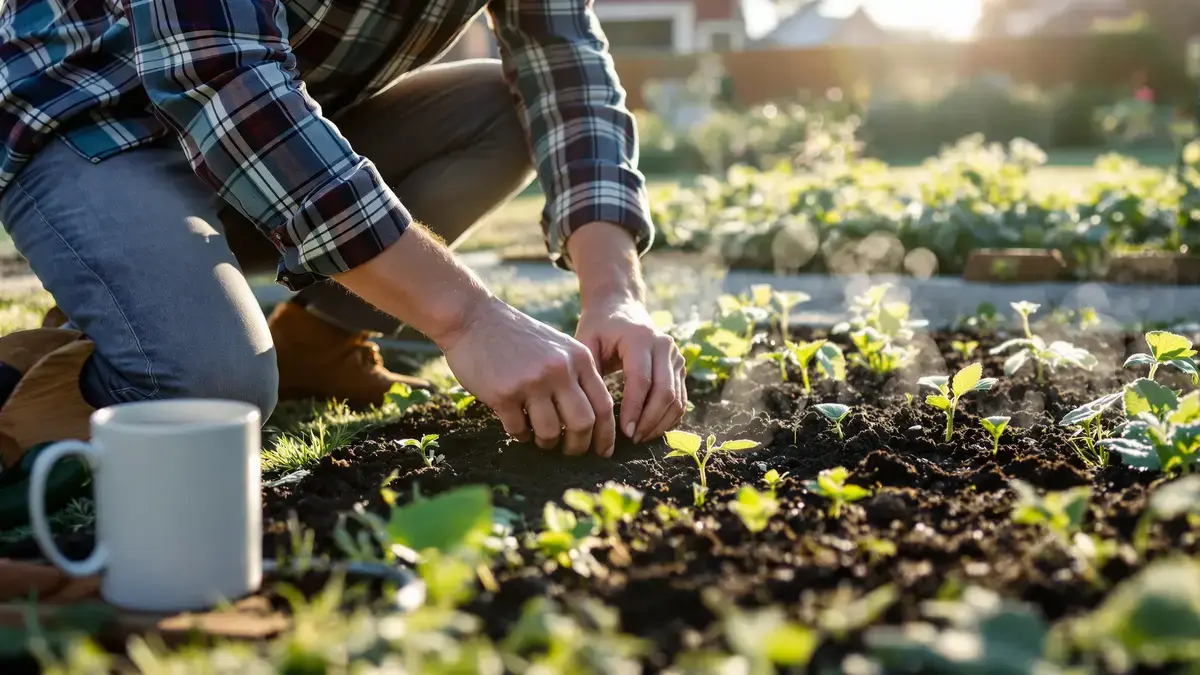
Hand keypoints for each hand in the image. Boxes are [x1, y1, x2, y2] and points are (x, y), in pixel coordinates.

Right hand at [438, 297, 615, 456]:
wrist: (473, 319)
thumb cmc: (517, 337)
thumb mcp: (557, 347)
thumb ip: (576, 375)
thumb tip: (591, 421)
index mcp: (579, 358)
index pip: (604, 405)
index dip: (606, 435)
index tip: (603, 452)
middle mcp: (559, 369)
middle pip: (583, 423)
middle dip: (578, 447)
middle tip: (569, 452)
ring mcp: (532, 382)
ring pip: (550, 432)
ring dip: (546, 443)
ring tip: (540, 439)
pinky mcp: (504, 394)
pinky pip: (519, 430)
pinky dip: (520, 435)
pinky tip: (518, 428)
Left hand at [574, 296, 686, 443]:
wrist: (620, 307)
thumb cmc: (598, 327)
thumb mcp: (587, 343)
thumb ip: (590, 372)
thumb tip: (592, 411)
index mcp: (640, 337)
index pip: (642, 380)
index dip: (634, 408)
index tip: (623, 432)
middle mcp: (664, 346)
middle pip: (665, 392)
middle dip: (649, 420)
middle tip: (632, 439)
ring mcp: (676, 356)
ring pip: (677, 398)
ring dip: (660, 423)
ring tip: (640, 437)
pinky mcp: (680, 366)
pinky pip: (681, 398)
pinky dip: (669, 417)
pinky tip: (652, 429)